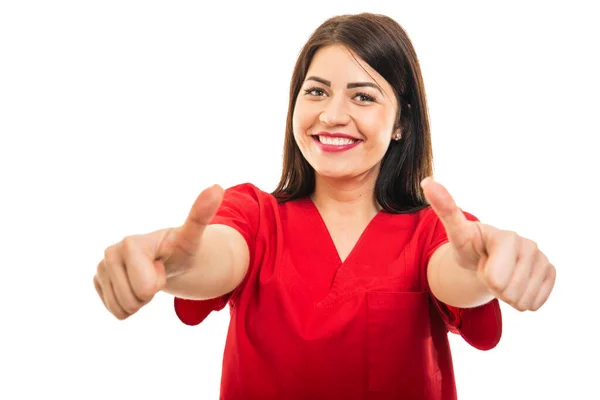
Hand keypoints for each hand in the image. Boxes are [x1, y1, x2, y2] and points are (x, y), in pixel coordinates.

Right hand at [93, 184, 223, 319]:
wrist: (168, 257)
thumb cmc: (180, 247)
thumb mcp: (192, 236)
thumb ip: (201, 214)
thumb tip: (217, 187)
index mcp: (130, 244)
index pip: (145, 289)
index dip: (158, 282)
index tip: (161, 265)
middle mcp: (109, 253)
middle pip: (132, 300)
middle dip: (148, 294)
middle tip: (156, 272)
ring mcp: (101, 268)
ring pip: (123, 308)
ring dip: (139, 301)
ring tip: (147, 278)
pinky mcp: (98, 281)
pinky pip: (115, 311)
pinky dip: (129, 305)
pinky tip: (137, 285)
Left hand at [421, 177, 555, 311]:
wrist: (484, 258)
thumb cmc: (468, 245)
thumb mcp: (456, 232)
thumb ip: (445, 209)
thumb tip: (427, 181)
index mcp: (506, 237)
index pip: (497, 279)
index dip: (488, 279)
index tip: (482, 264)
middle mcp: (529, 245)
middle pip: (511, 293)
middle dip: (497, 289)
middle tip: (490, 271)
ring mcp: (542, 259)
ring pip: (525, 300)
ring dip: (509, 296)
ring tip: (501, 277)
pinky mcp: (550, 272)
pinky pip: (537, 302)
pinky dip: (523, 300)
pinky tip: (515, 283)